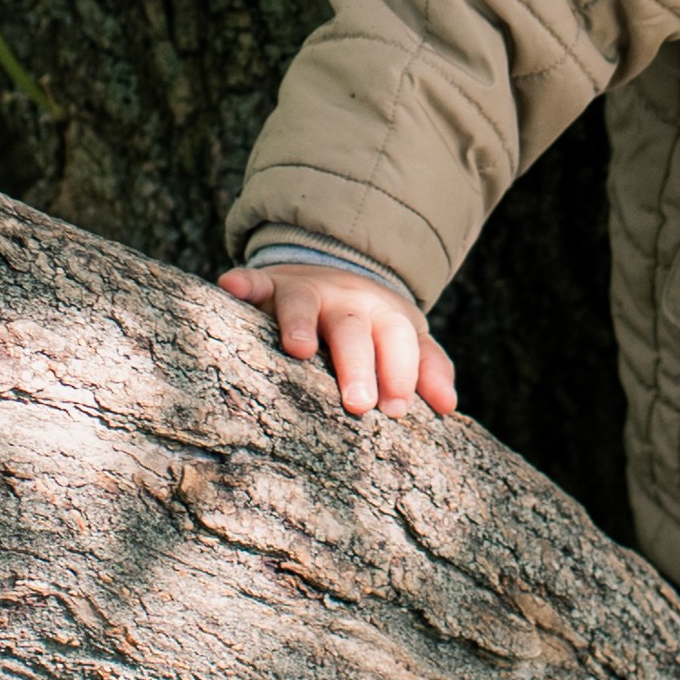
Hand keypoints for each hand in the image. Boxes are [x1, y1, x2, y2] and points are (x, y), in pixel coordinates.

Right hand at [219, 263, 457, 418]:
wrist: (334, 270)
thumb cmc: (371, 323)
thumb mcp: (403, 339)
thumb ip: (427, 367)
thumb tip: (448, 406)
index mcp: (382, 316)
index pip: (397, 342)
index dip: (400, 372)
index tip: (396, 409)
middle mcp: (346, 301)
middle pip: (354, 330)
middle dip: (358, 364)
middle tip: (359, 403)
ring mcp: (306, 292)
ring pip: (304, 304)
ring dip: (301, 323)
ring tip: (298, 350)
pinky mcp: (270, 286)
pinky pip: (256, 281)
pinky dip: (244, 283)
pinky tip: (230, 286)